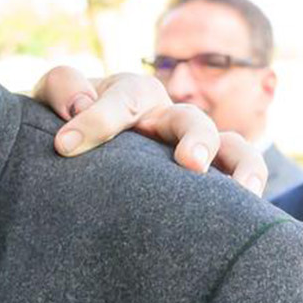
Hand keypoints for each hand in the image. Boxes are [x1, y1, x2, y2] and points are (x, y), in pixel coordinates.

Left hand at [30, 66, 268, 195]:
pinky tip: (251, 214)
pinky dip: (250, 187)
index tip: (64, 146)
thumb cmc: (63, 121)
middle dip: (195, 139)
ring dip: (240, 165)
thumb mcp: (51, 99)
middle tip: (190, 163)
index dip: (96, 121)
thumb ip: (61, 89)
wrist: (70, 151)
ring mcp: (191, 148)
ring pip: (231, 146)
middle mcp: (168, 118)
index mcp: (131, 95)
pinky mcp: (204, 180)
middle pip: (191, 119)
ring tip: (243, 192)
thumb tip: (81, 105)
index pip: (122, 100)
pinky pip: (240, 176)